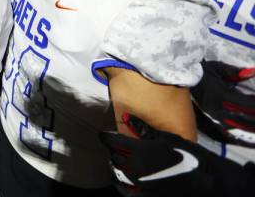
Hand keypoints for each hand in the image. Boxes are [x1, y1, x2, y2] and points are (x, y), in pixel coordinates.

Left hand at [100, 114, 242, 196]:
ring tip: (120, 161)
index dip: (106, 137)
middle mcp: (134, 167)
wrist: (204, 180)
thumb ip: (142, 128)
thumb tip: (127, 117)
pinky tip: (122, 180)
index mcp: (138, 150)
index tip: (103, 135)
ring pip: (117, 173)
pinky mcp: (144, 196)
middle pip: (114, 157)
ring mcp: (138, 184)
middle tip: (118, 147)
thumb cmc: (186, 155)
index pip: (112, 141)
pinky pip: (125, 191)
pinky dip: (121, 184)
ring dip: (117, 166)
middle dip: (114, 151)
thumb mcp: (165, 137)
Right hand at [191, 60, 254, 146]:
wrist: (181, 78)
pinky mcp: (210, 119)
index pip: (246, 104)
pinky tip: (248, 137)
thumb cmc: (201, 72)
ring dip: (250, 130)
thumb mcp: (218, 68)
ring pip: (237, 128)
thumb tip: (252, 72)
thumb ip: (235, 72)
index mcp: (221, 94)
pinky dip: (239, 135)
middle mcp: (218, 108)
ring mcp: (213, 116)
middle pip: (244, 119)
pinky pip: (227, 131)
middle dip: (254, 119)